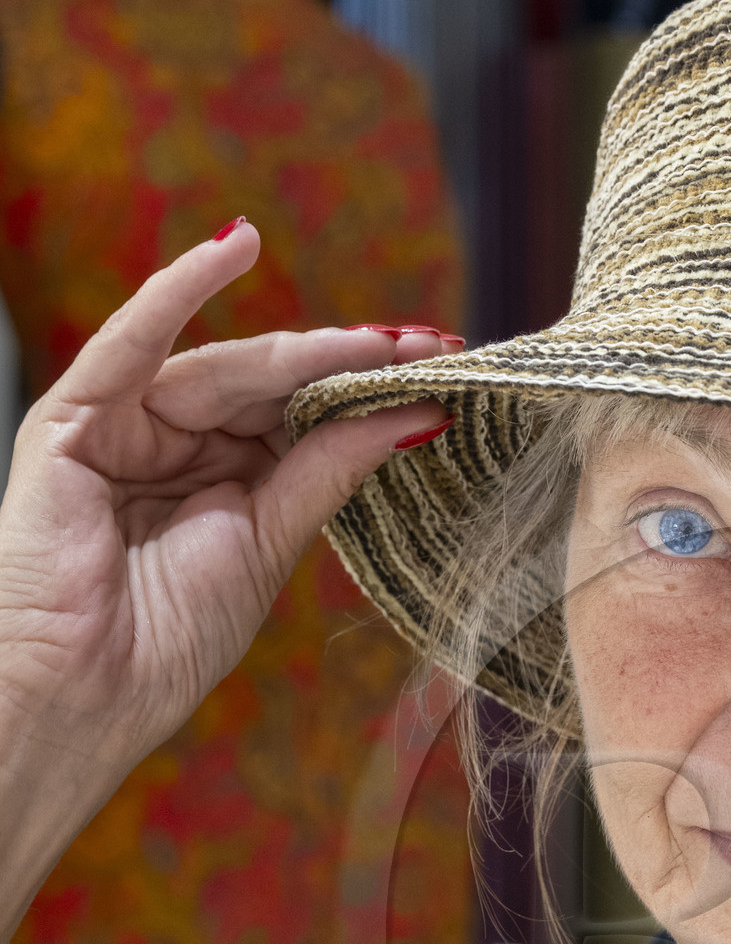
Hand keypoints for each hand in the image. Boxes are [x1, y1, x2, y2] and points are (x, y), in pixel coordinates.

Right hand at [0, 223, 451, 798]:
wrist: (86, 694)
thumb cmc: (166, 641)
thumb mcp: (270, 541)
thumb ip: (330, 469)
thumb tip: (417, 414)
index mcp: (224, 478)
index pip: (303, 415)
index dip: (368, 392)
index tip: (444, 371)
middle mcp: (176, 443)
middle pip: (272, 383)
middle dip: (352, 361)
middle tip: (432, 345)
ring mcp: (124, 425)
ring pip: (225, 366)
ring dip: (306, 346)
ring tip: (381, 342)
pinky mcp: (73, 418)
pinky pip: (132, 340)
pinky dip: (179, 289)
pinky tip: (235, 248)